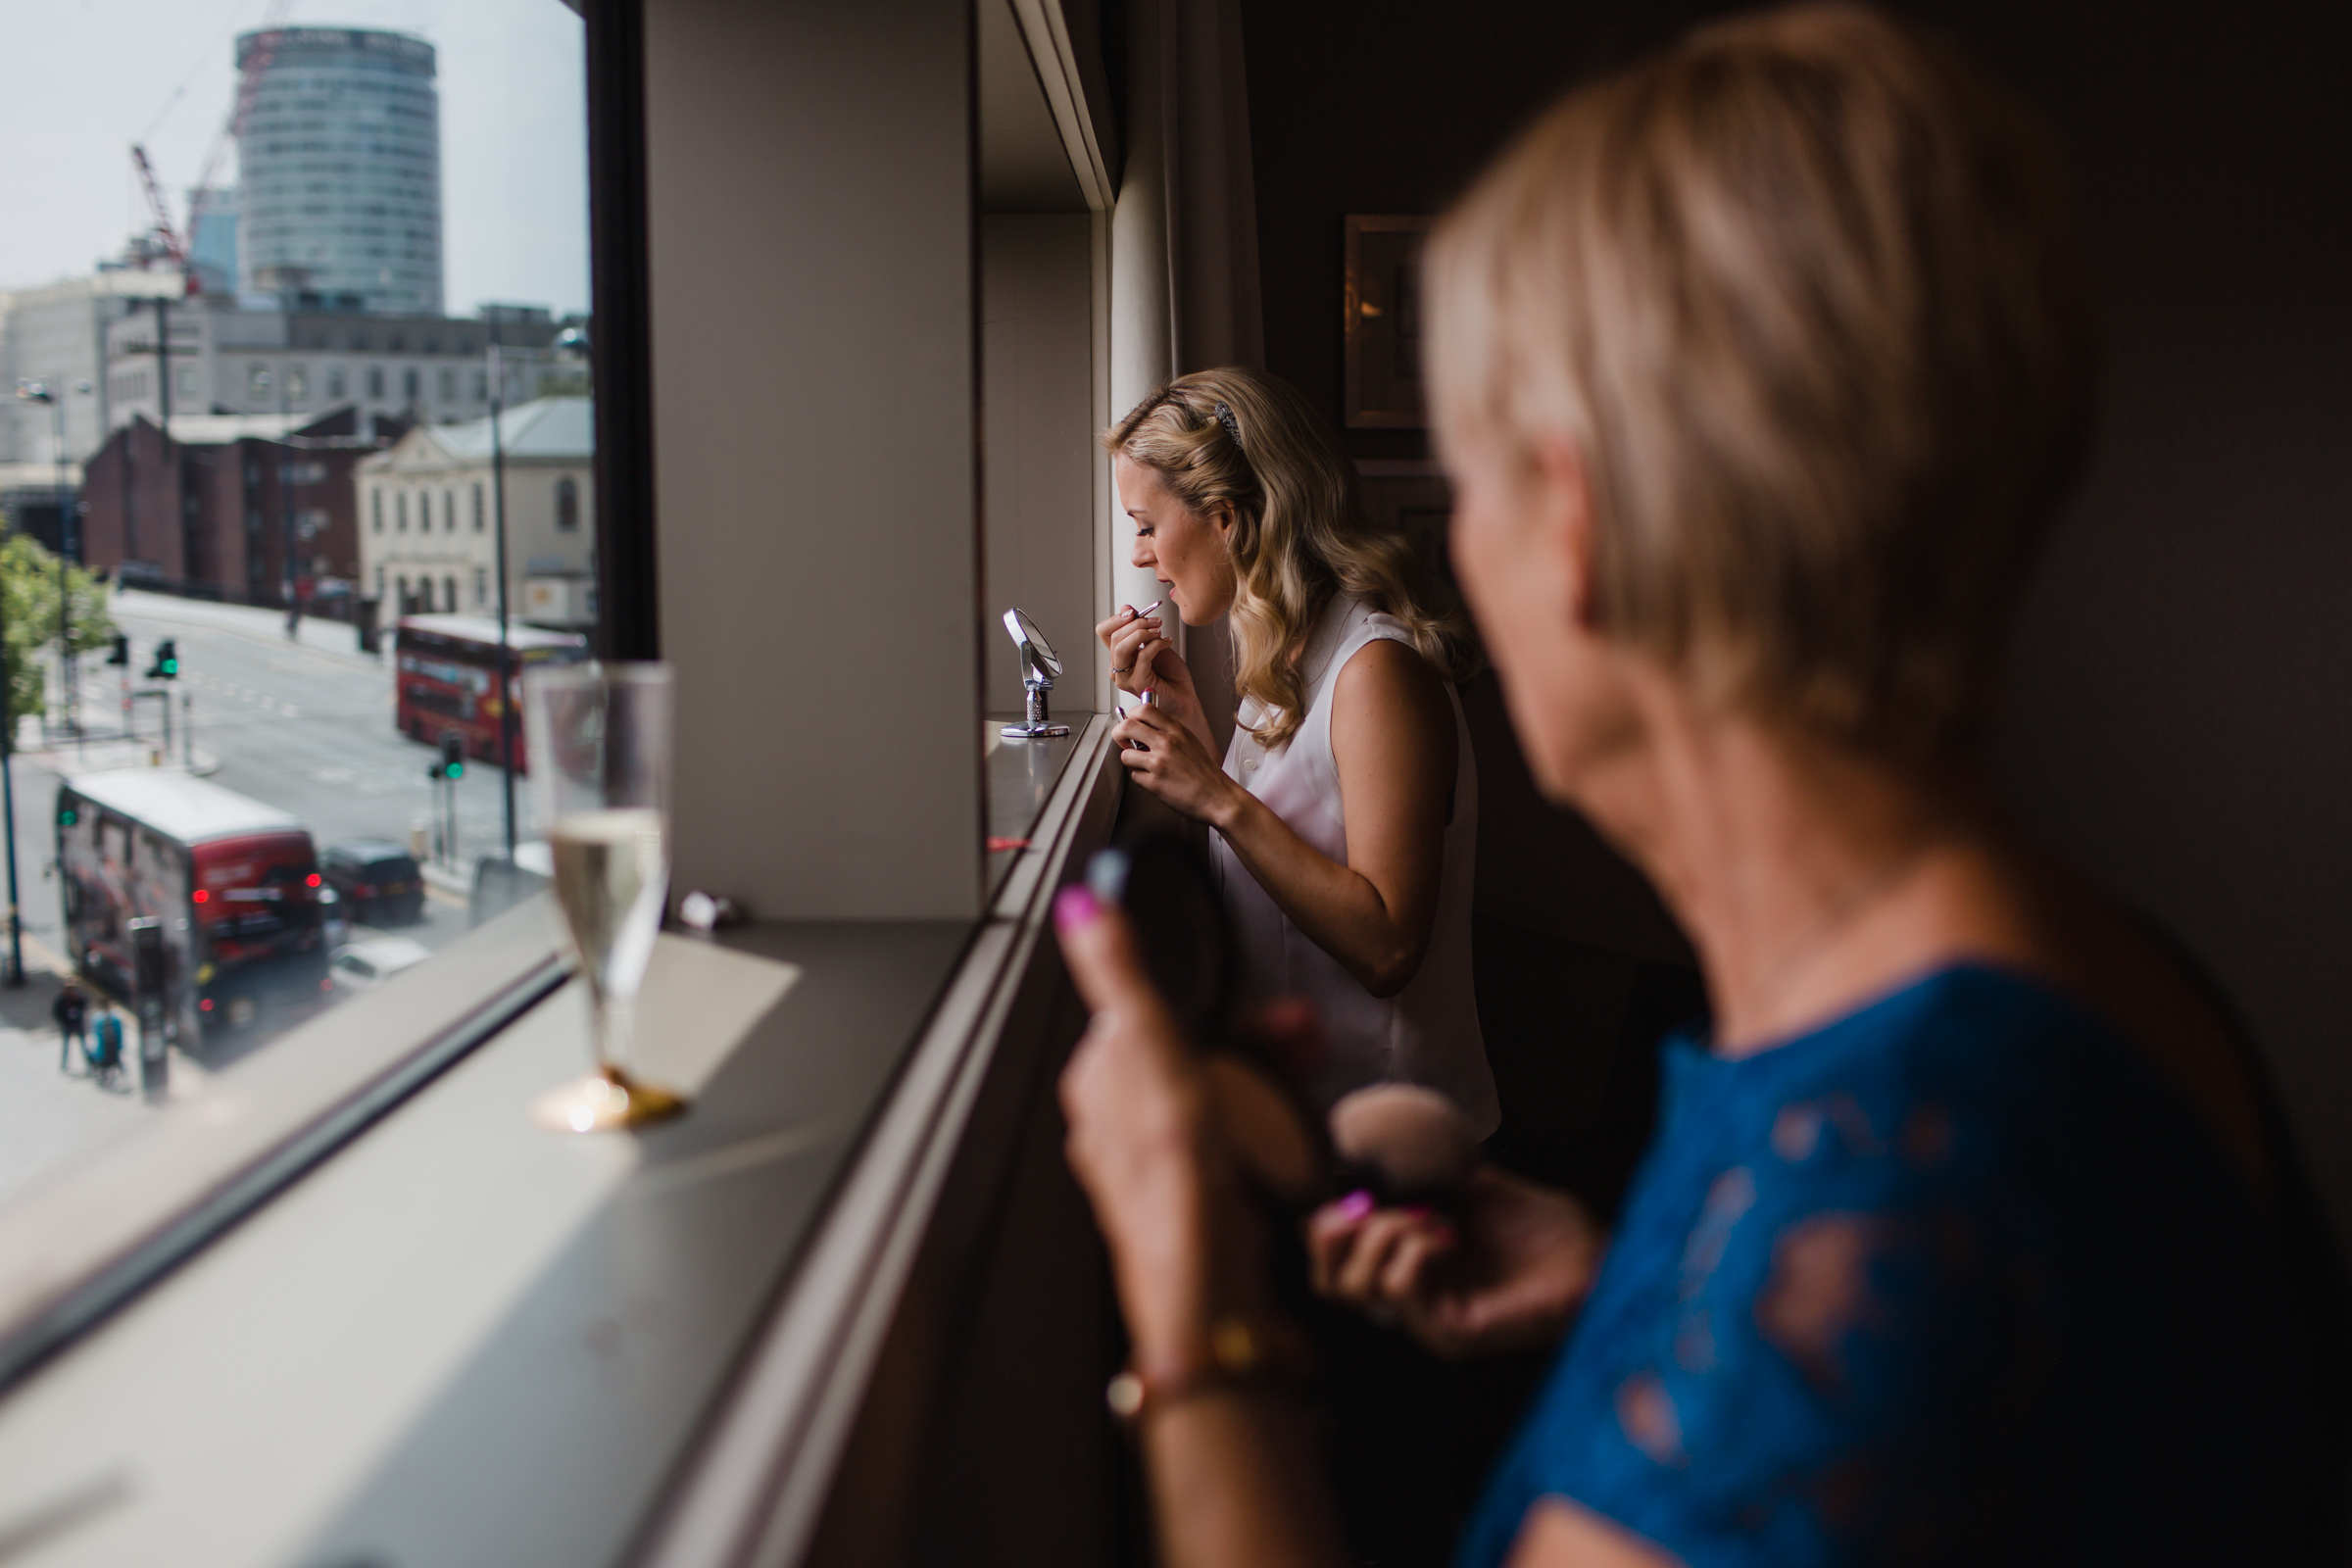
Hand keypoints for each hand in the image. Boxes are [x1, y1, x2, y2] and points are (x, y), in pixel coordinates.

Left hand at [1057, 885, 1265, 1362]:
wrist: (1212, 1297)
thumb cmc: (1174, 1187)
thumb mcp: (1148, 1055)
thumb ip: (1120, 979)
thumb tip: (1080, 908)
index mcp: (1100, 1081)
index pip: (1158, 1013)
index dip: (1223, 1003)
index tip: (1273, 1009)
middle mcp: (1122, 1122)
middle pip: (1197, 1051)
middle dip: (1257, 1039)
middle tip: (1305, 1042)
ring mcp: (1163, 1162)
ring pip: (1221, 1093)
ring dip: (1273, 1076)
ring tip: (1312, 1077)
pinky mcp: (1200, 1196)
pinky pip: (1237, 1139)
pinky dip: (1274, 1123)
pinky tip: (1300, 1134)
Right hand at [1098, 604, 1205, 732]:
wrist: (1184, 695)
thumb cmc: (1170, 674)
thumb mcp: (1154, 642)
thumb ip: (1139, 627)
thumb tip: (1126, 608)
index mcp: (1119, 655)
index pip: (1105, 632)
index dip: (1116, 619)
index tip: (1133, 612)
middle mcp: (1118, 667)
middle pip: (1114, 637)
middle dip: (1137, 623)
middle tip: (1156, 622)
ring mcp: (1126, 677)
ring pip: (1122, 647)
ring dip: (1142, 633)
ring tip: (1159, 631)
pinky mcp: (1138, 683)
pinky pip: (1143, 657)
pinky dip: (1156, 644)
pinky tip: (1166, 642)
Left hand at [1117, 701, 1243, 826]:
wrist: (1218, 797)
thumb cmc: (1206, 773)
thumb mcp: (1191, 741)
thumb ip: (1169, 732)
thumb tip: (1146, 726)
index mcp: (1177, 730)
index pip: (1144, 709)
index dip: (1132, 715)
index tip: (1131, 723)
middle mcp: (1167, 743)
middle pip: (1127, 726)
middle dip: (1119, 734)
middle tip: (1124, 741)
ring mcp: (1159, 763)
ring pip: (1126, 754)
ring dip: (1131, 761)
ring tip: (1143, 765)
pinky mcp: (1154, 783)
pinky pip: (1135, 776)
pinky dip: (1141, 779)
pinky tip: (1155, 780)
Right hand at [1307, 1167, 1603, 1359]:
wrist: (1595, 1256)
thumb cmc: (1544, 1230)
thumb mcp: (1474, 1191)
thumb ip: (1428, 1179)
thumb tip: (1380, 1151)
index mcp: (1408, 1272)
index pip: (1332, 1267)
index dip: (1323, 1228)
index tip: (1350, 1191)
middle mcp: (1412, 1304)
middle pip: (1328, 1285)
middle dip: (1337, 1232)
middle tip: (1373, 1206)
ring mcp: (1428, 1323)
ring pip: (1358, 1286)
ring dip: (1385, 1234)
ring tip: (1431, 1219)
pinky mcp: (1452, 1335)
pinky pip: (1400, 1291)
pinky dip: (1414, 1251)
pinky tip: (1450, 1236)